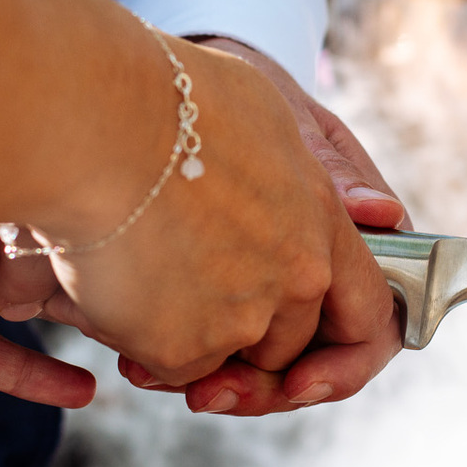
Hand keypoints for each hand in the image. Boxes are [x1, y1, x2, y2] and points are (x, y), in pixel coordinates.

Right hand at [36, 39, 399, 414]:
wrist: (89, 120)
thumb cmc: (168, 100)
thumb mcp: (264, 116)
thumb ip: (312, 175)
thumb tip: (377, 212)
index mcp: (324, 222)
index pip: (370, 310)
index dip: (346, 343)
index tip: (314, 352)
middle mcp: (295, 279)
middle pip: (288, 343)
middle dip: (250, 342)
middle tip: (198, 313)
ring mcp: (240, 319)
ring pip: (224, 357)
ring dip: (191, 338)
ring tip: (141, 286)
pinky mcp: (181, 349)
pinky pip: (172, 367)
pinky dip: (144, 343)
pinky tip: (114, 292)